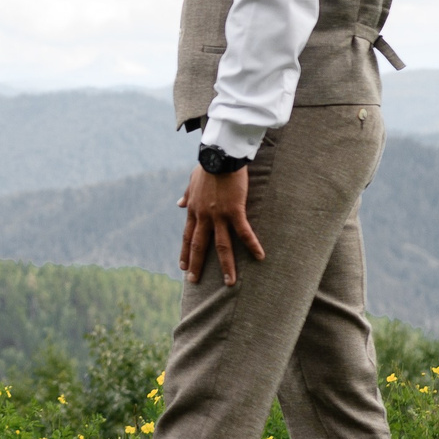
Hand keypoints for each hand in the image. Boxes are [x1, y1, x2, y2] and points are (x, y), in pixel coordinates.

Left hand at [177, 164, 264, 285]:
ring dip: (226, 266)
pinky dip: (252, 245)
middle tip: (194, 281)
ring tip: (229, 282)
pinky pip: (244, 232)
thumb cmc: (208, 166)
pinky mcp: (235, 211)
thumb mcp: (192, 181)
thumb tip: (179, 204)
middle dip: (196, 265)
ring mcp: (219, 215)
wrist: (219, 156)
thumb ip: (187, 194)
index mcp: (194, 210)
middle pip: (199, 246)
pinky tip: (260, 257)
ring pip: (221, 246)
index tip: (183, 267)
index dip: (186, 252)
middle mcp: (204, 216)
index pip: (188, 236)